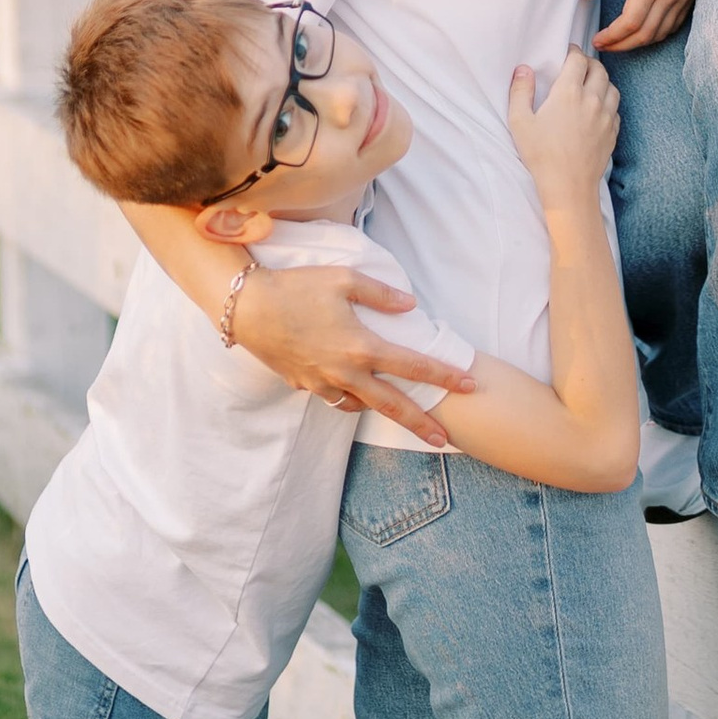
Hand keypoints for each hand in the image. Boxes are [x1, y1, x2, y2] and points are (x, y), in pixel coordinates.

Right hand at [229, 262, 473, 442]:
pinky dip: (349, 400)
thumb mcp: (343, 278)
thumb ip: (381, 294)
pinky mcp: (304, 384)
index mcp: (362, 346)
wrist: (247, 307)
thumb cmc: (296, 287)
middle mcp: (346, 372)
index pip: (413, 366)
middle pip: (393, 406)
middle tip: (445, 440)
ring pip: (361, 406)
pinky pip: (334, 399)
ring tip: (400, 416)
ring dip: (383, 412)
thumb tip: (411, 306)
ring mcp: (323, 383)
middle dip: (422, 424)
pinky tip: (354, 394)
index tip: (470, 384)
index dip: (444, 376)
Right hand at [506, 48, 619, 203]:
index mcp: (568, 93)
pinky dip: (609, 101)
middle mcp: (592, 100)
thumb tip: (523, 69)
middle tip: (578, 65)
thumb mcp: (520, 122)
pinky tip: (598, 108)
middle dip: (589, 62)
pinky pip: (616, 108)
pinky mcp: (612, 132)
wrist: (568, 186)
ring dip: (602, 80)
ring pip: (612, 87)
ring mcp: (606, 117)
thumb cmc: (541, 155)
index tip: (567, 52)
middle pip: (599, 69)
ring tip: (590, 84)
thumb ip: (520, 91)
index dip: (573, 52)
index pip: (578, 59)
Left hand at [584, 0, 712, 51]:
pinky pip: (673, 26)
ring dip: (638, 43)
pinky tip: (640, 31)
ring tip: (618, 41)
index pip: (630, 23)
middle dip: (621, 45)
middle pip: (645, 35)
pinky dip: (655, 34)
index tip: (597, 39)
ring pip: (659, 34)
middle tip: (603, 46)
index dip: (612, 37)